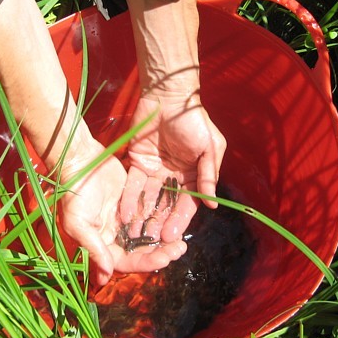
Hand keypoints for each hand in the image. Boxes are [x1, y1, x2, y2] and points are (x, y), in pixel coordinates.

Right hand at [59, 142, 186, 286]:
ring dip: (164, 238)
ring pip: (149, 234)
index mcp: (102, 244)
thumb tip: (106, 276)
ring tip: (182, 239)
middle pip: (141, 251)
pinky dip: (162, 219)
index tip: (165, 259)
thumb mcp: (78, 223)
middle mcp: (116, 235)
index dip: (146, 262)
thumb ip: (94, 249)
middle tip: (180, 249)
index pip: (127, 261)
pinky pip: (150, 215)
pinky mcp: (134, 202)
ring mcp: (126, 219)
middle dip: (161, 252)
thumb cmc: (73, 194)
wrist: (79, 161)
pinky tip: (175, 220)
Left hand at [119, 93, 226, 244]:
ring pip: (148, 198)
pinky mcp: (137, 162)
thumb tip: (212, 204)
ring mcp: (155, 170)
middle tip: (150, 242)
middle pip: (166, 205)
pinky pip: (133, 184)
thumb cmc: (193, 120)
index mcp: (194, 174)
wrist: (168, 96)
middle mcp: (174, 176)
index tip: (171, 236)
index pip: (187, 203)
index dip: (179, 220)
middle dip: (159, 223)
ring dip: (142, 216)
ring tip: (135, 235)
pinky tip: (125, 214)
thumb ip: (208, 175)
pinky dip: (129, 199)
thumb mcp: (210, 147)